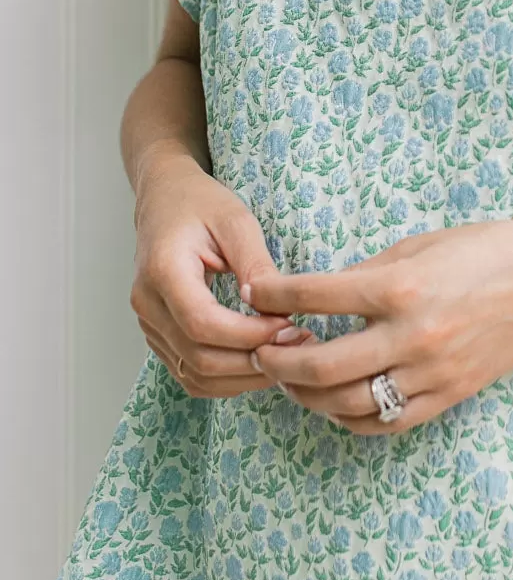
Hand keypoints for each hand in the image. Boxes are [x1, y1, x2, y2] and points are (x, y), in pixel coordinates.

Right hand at [130, 151, 310, 395]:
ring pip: (193, 374)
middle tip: (298, 344)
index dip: (249, 335)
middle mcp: (148, 304)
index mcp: (163, 270)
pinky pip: (189, 373)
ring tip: (286, 356)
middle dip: (252, 361)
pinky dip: (226, 379)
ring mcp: (149, 325)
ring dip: (242, 377)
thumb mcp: (236, 221)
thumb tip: (274, 308)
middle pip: (198, 357)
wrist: (165, 200)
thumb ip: (255, 264)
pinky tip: (259, 361)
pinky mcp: (159, 336)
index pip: (203, 323)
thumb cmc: (200, 204)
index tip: (290, 327)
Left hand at [244, 219, 512, 433]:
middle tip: (261, 351)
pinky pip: (384, 423)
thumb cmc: (482, 251)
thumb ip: (366, 275)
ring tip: (291, 378)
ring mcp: (430, 373)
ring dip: (307, 395)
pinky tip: (333, 401)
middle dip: (278, 361)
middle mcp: (412, 335)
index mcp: (402, 287)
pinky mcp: (446, 397)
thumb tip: (316, 297)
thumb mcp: (418, 246)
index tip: (255, 293)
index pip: (317, 296)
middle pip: (321, 365)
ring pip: (346, 403)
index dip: (276, 295)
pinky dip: (349, 418)